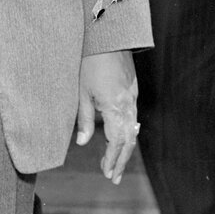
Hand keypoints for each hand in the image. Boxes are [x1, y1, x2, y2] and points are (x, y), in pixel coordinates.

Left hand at [75, 51, 141, 183]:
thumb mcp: (82, 92)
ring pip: (133, 129)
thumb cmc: (91, 63)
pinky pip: (132, 117)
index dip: (112, 159)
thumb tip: (83, 143)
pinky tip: (119, 138)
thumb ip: (85, 119)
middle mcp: (128, 104)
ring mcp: (133, 97)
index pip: (117, 142)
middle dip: (122, 160)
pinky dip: (127, 132)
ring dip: (124, 148)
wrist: (109, 36)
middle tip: (114, 177)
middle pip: (129, 139)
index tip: (107, 174)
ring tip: (116, 163)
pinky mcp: (132, 90)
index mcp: (115, 107)